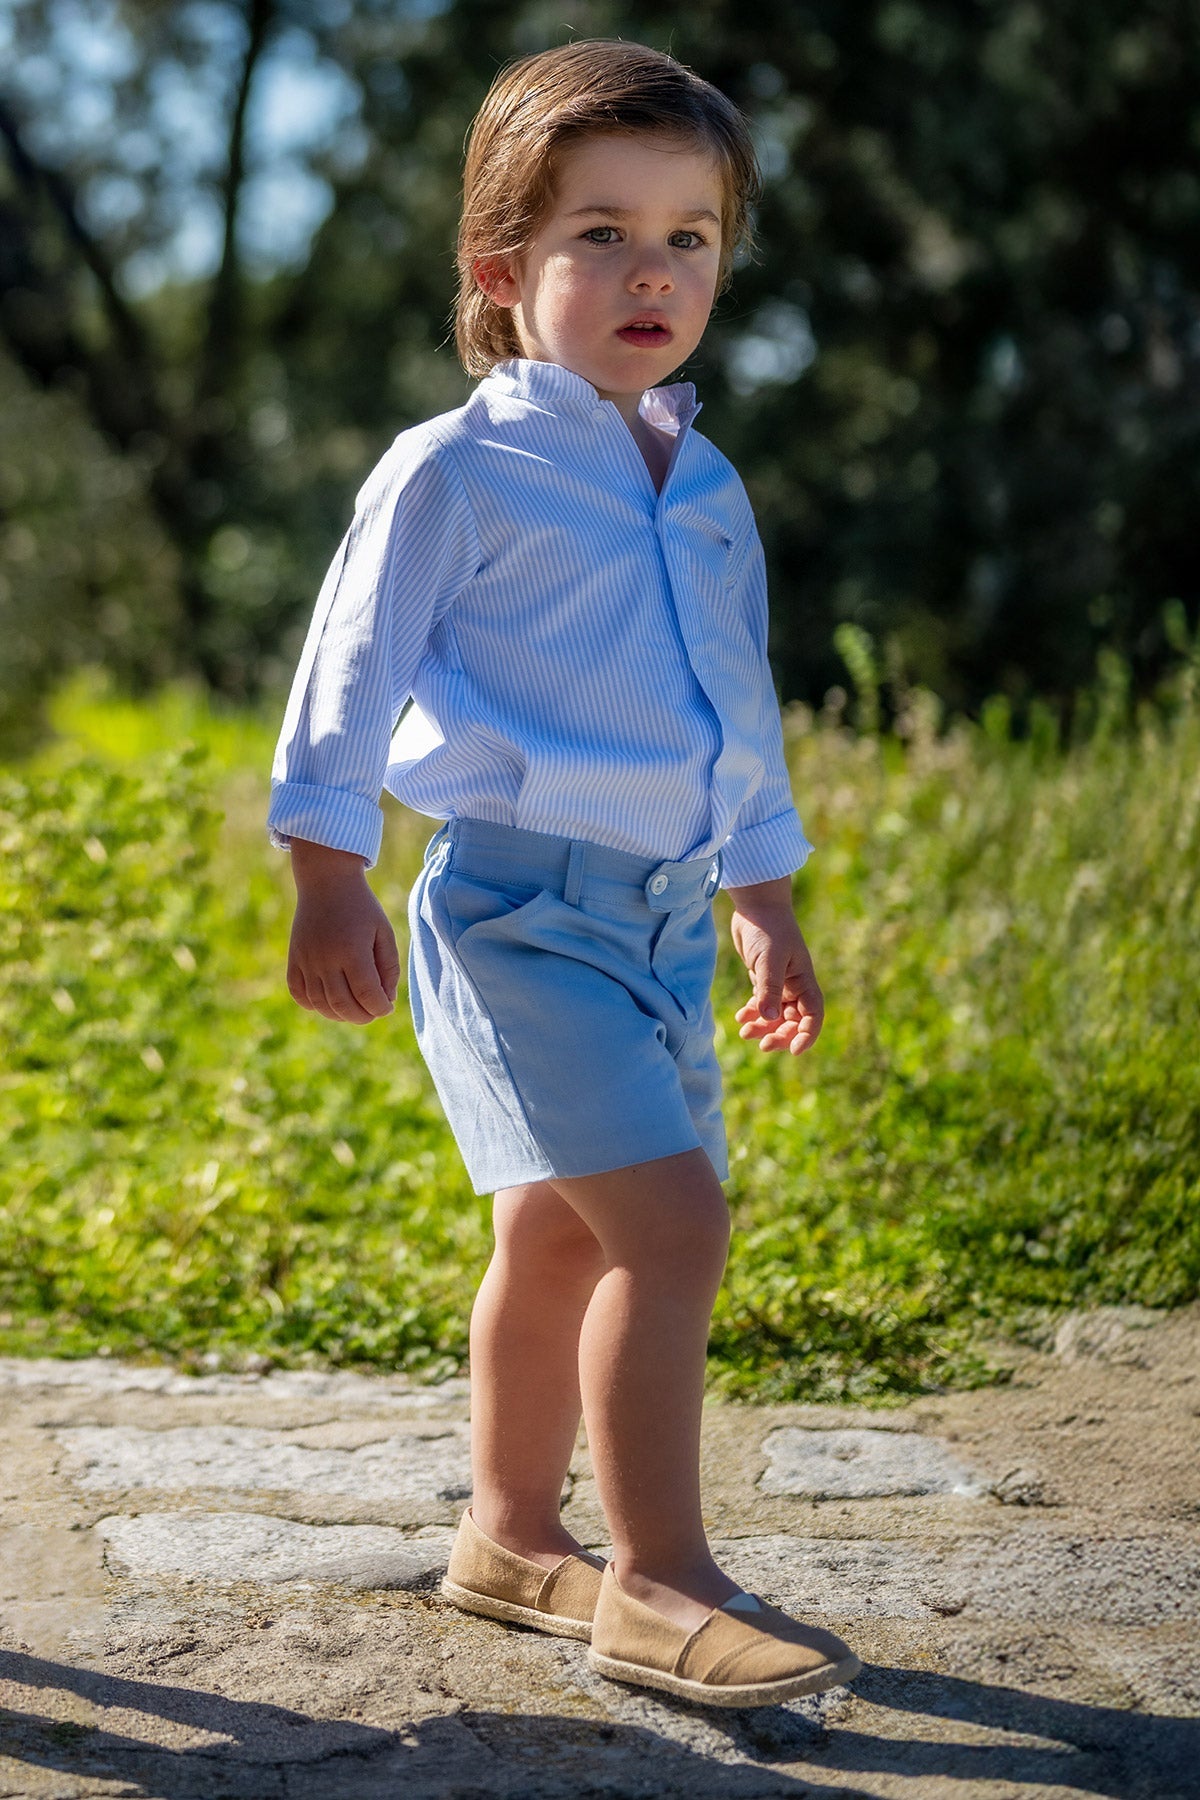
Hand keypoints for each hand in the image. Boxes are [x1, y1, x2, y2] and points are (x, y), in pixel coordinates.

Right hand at [286, 840, 399, 1023]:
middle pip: (343, 1005)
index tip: (387, 1007)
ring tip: (354, 1008)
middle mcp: (326, 959)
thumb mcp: (383, 932)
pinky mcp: (293, 959)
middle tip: (373, 1012)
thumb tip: (385, 999)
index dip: (380, 1008)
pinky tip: (329, 1000)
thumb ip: (389, 968)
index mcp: (352, 951)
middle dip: (363, 1016)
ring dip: (340, 1014)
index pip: (367, 995)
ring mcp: (306, 960)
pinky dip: (314, 1005)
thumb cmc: (361, 907)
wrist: (326, 882)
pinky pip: (299, 994)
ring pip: (321, 1004)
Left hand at [727, 878, 823, 1055]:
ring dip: (763, 1026)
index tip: (794, 1051)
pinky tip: (740, 1017)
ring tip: (745, 1032)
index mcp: (804, 980)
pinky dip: (752, 1013)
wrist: (756, 906)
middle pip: (793, 1020)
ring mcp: (779, 982)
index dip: (807, 1035)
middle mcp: (794, 985)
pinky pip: (761, 1003)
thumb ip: (769, 989)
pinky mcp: (763, 978)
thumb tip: (769, 1018)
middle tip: (763, 1045)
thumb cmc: (768, 929)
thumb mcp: (769, 960)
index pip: (813, 1015)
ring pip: (775, 1015)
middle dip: (780, 1035)